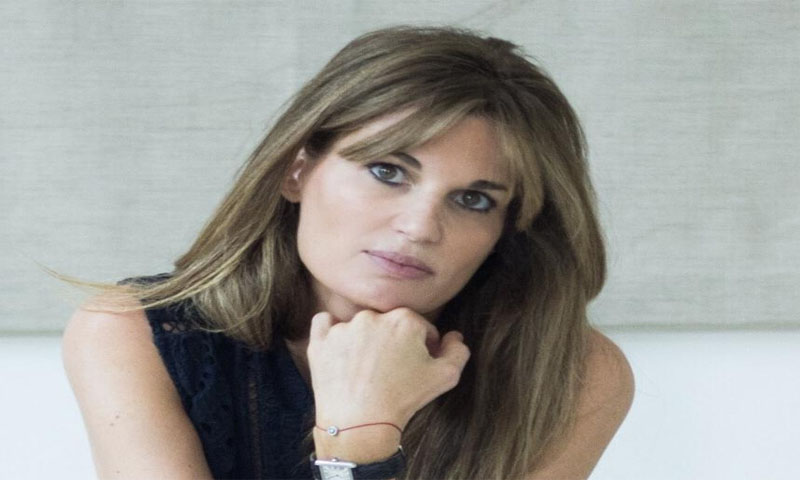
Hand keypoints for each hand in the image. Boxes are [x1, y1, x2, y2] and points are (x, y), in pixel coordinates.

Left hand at [307, 307, 469, 430]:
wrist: (360, 426)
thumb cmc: (404, 400)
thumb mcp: (446, 377)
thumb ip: (458, 351)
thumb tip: (454, 336)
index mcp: (405, 319)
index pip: (420, 327)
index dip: (423, 348)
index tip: (416, 367)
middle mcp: (373, 316)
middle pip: (390, 325)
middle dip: (394, 343)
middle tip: (391, 371)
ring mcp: (344, 327)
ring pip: (360, 325)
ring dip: (365, 340)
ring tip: (366, 369)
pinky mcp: (321, 340)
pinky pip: (325, 323)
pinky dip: (332, 332)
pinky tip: (340, 350)